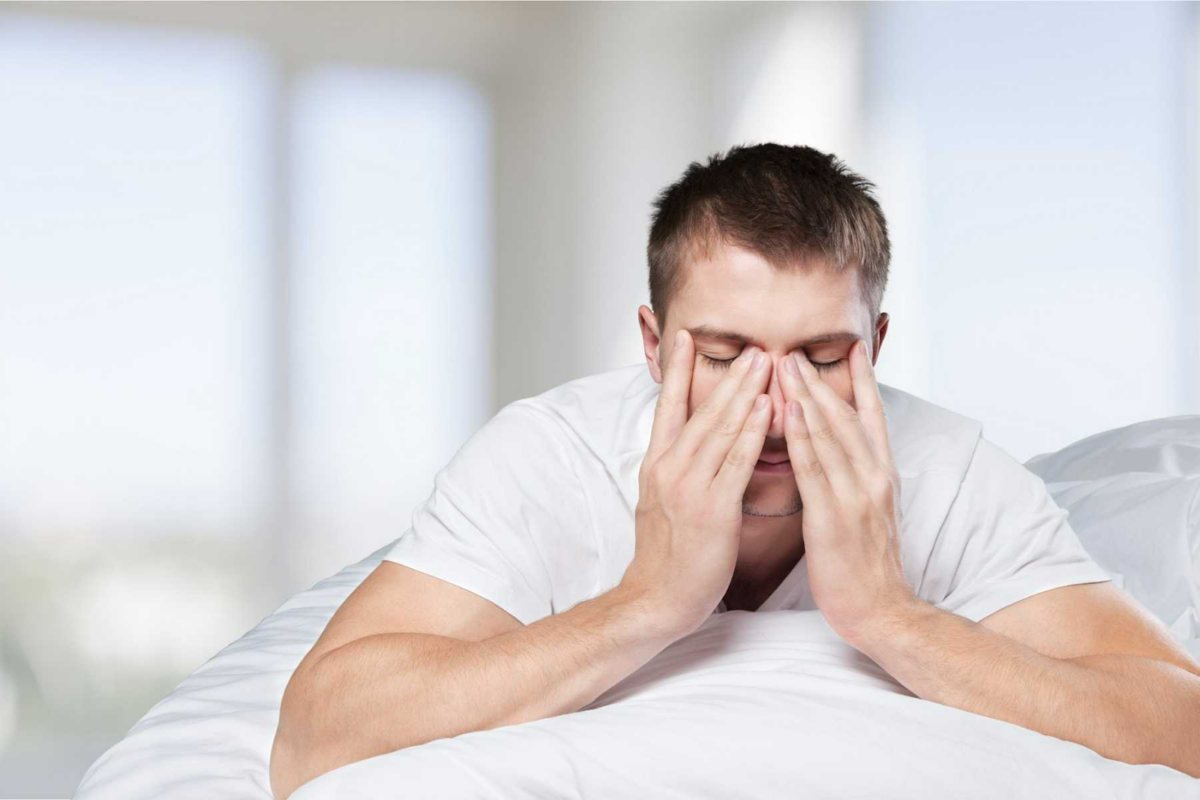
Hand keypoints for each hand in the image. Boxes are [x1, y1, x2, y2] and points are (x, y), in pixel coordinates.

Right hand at [621, 329, 772, 636]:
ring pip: (720, 429)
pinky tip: (767, 410)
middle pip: (702, 410)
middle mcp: (669, 468)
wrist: (656, 599)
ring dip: (745, 392)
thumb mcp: (661, 500)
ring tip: (766, 362)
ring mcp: (689, 486)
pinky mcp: (711, 508)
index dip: (677, 369)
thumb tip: (692, 443)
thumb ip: (677, 467)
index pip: (667, 405)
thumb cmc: (666, 554)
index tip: (685, 336)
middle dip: (729, 374)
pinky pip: (737, 462)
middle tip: (753, 344)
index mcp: (656, 463)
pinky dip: (752, 432)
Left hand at [778, 339, 916, 647]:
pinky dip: (803, 438)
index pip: (872, 417)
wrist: (882, 611)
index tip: (852, 348)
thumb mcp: (868, 511)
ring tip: (786, 366)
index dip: (863, 381)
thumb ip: (855, 478)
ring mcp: (857, 495)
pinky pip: (815, 470)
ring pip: (830, 435)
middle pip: (846, 417)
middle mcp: (874, 477)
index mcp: (882, 474)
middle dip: (820, 381)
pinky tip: (789, 413)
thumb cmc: (867, 564)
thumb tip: (835, 452)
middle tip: (795, 349)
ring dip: (807, 397)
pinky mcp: (835, 518)